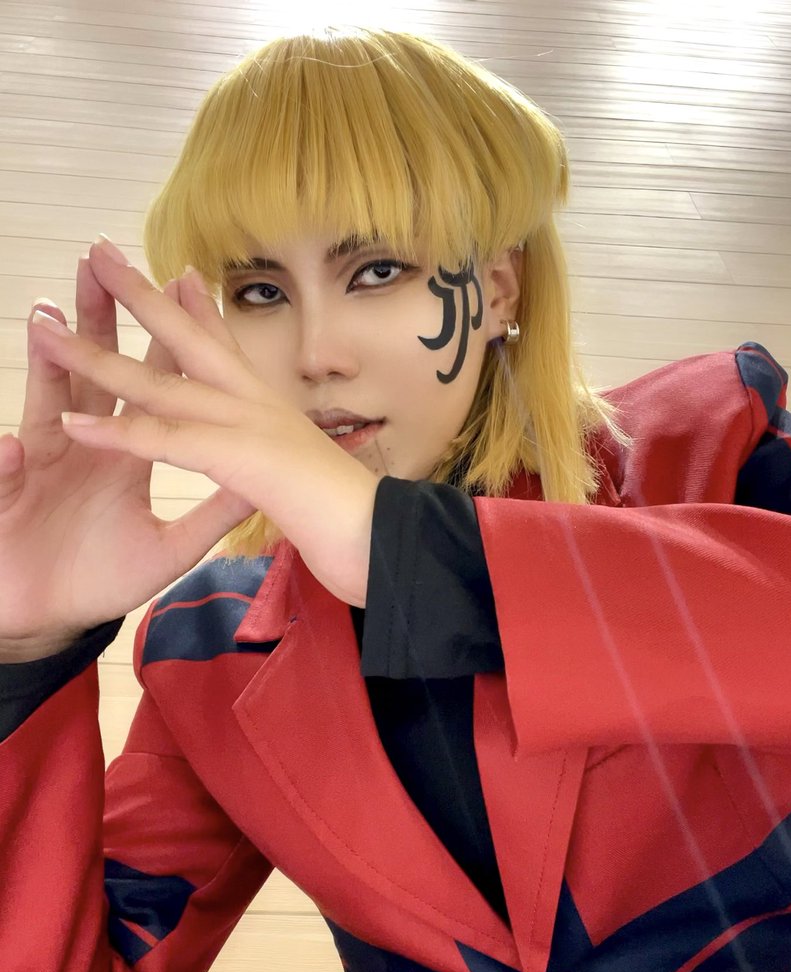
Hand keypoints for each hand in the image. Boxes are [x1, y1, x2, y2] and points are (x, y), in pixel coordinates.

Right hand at [0, 252, 265, 651]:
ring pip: (43, 405)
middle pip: (93, 373)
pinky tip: (19, 445)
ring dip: (44, 366)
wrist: (46, 617)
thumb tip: (260, 477)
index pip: (147, 385)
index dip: (162, 339)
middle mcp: (82, 446)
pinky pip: (10, 478)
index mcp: (124, 453)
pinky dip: (12, 463)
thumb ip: (211, 511)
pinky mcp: (9, 499)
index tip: (177, 284)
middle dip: (95, 319)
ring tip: (45, 323)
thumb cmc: (97, 578)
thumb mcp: (167, 548)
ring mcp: (42, 466)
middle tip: (99, 262)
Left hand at [31, 238, 378, 607]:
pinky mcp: (241, 460)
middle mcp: (260, 406)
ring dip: (98, 357)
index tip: (174, 270)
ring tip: (46, 328)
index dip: (198, 309)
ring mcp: (250, 427)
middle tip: (97, 252)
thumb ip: (298, 458)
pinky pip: (167, 442)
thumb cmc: (359, 523)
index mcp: (274, 411)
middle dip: (138, 296)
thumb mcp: (318, 478)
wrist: (388, 544)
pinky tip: (75, 423)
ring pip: (161, 385)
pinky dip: (118, 434)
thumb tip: (296, 457)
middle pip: (188, 341)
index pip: (228, 351)